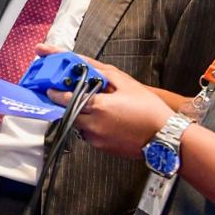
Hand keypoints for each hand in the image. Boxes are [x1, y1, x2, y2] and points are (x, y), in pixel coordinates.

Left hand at [42, 46, 170, 158]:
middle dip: (66, 105)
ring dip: (80, 116)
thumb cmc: (148, 109)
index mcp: (98, 106)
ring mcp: (97, 139)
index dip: (56, 93)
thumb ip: (101, 73)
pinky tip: (106, 121)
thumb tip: (83, 65)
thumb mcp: (126, 83)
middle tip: (66, 97)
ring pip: (78, 126)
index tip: (50, 89)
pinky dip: (91, 127)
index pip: (66, 99)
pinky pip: (89, 136)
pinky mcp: (102, 148)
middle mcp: (93, 124)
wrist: (164, 136)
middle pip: (68, 114)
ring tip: (96, 109)